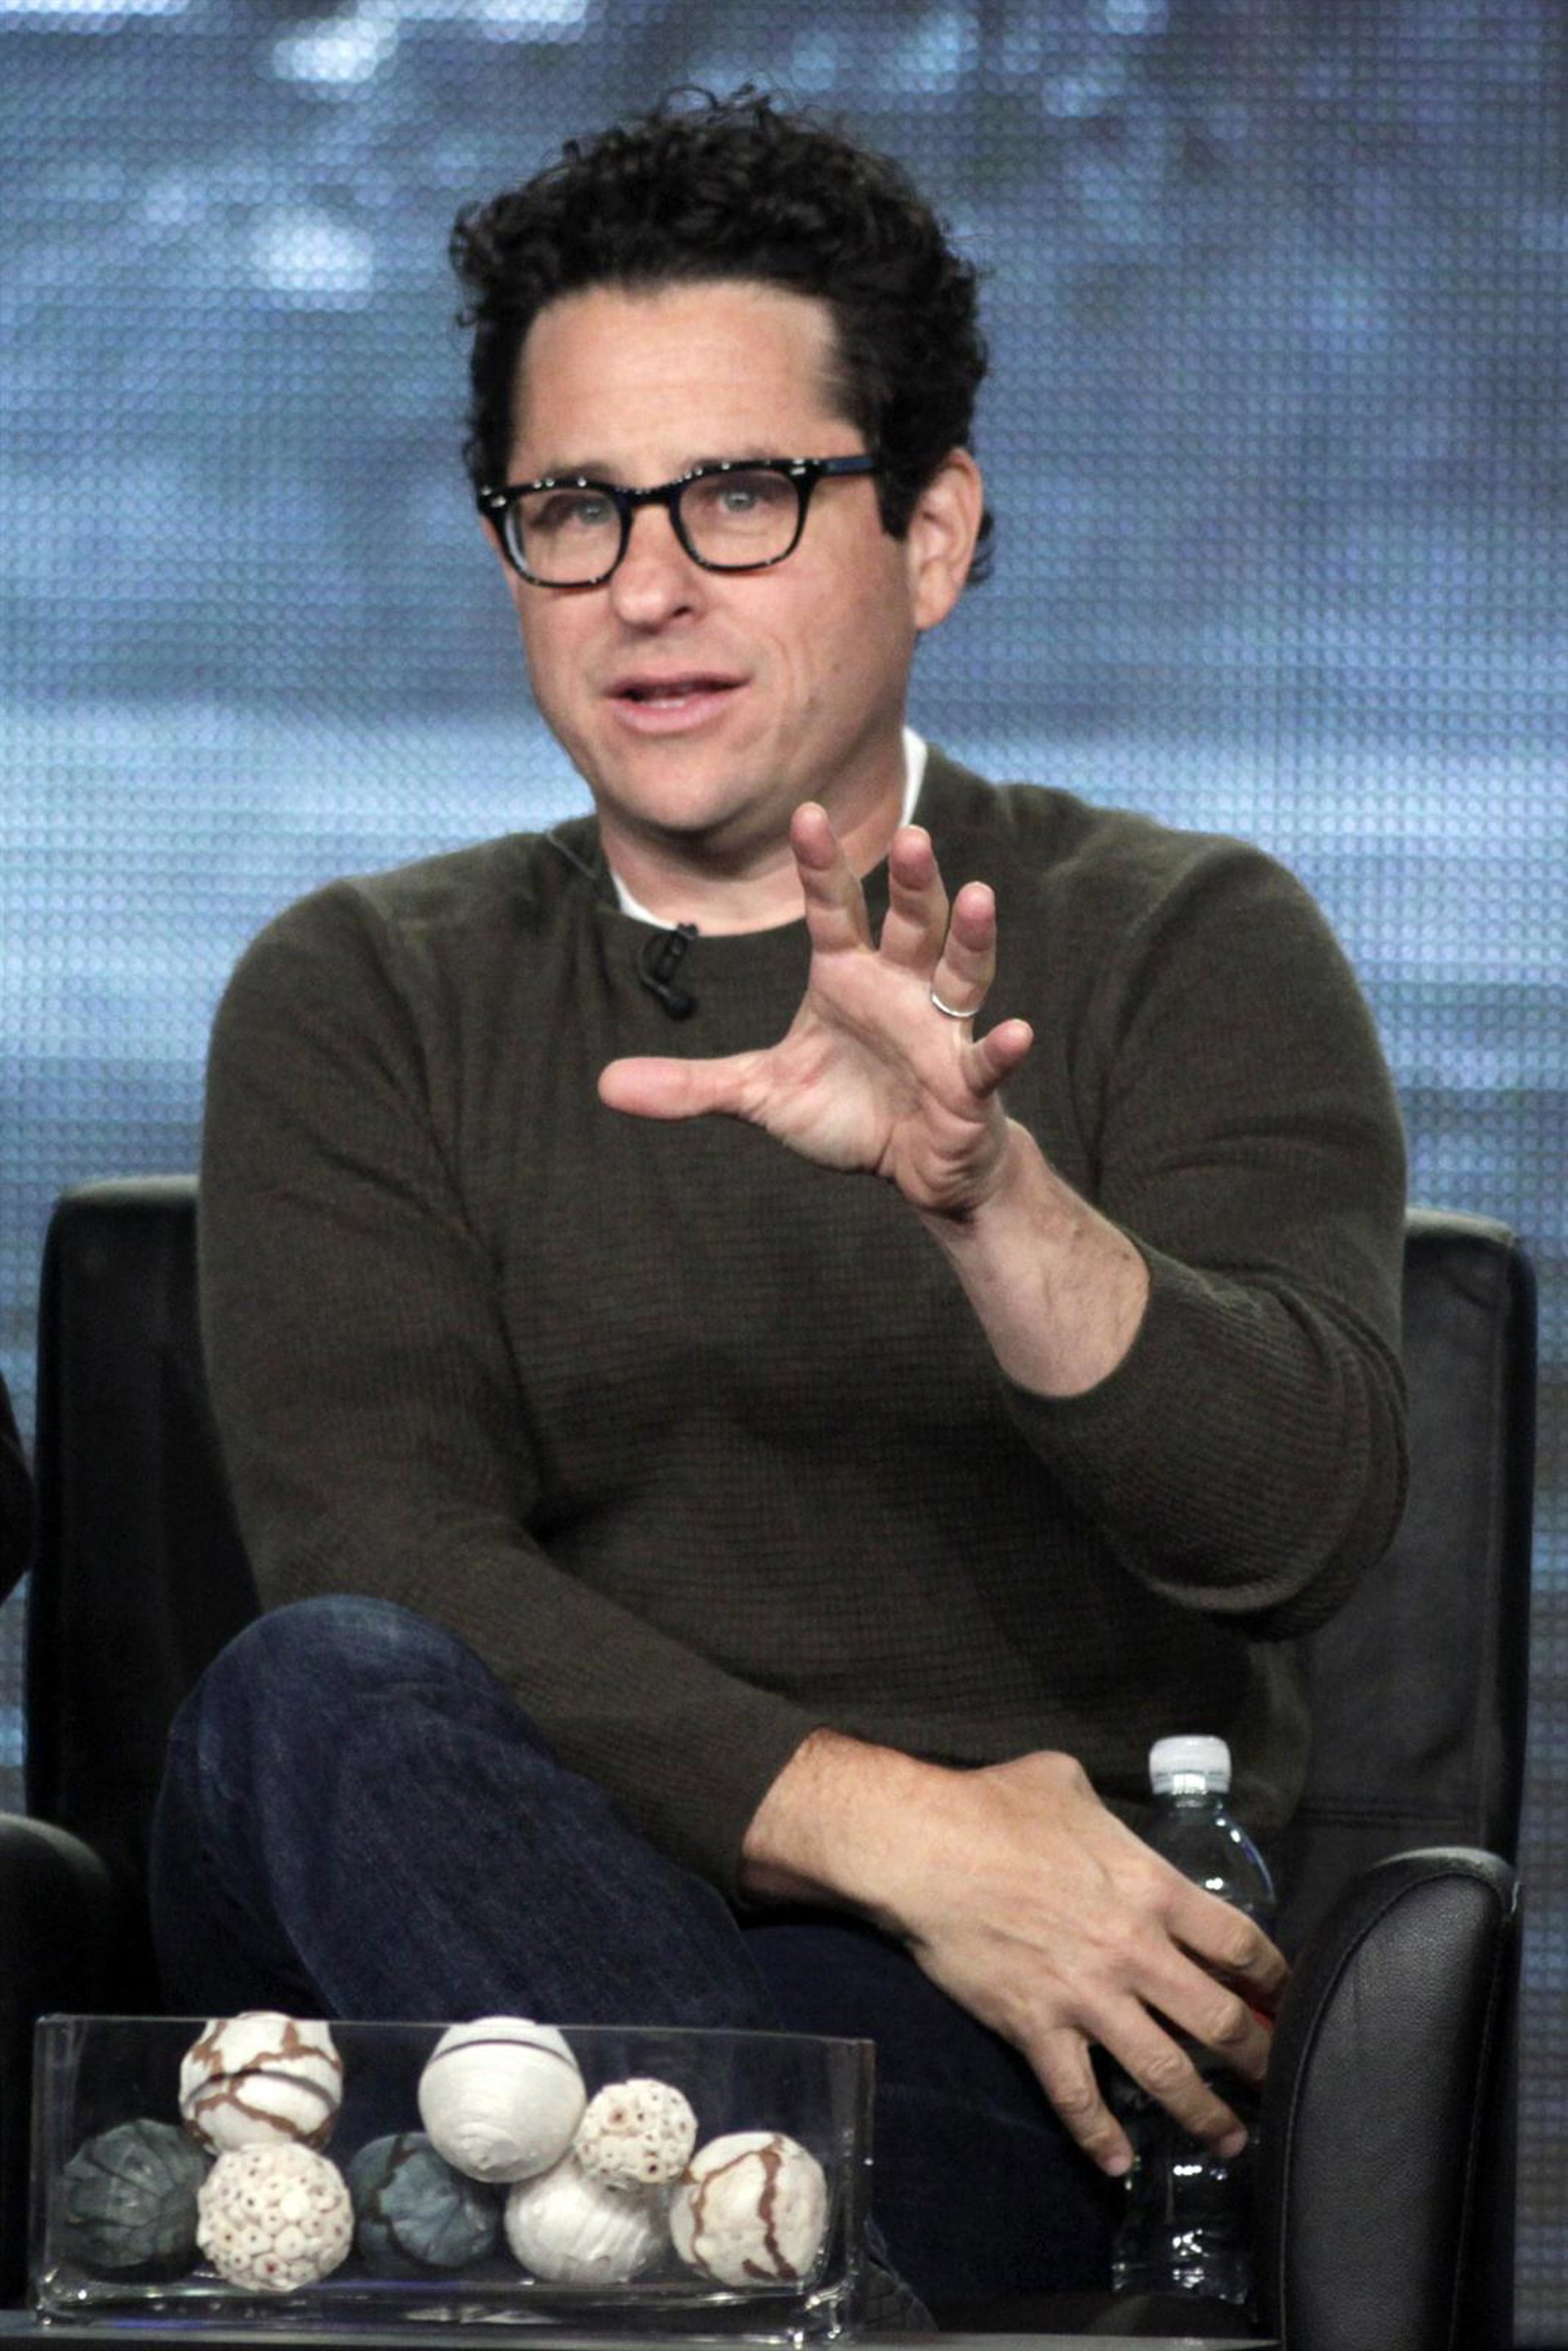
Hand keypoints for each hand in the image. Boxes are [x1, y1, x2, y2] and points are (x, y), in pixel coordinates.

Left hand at [599, 803, 1035, 1217]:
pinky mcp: (969, 1085)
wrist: (913, 1167)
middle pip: (911, 924)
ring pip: (960, 973)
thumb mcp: (761, 1096)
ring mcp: (942, 1033)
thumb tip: (606, 1085)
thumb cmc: (847, 1112)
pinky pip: (986, 1061)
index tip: (807, 813)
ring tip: (978, 897)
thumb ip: (692, 1085)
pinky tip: (1017, 1032)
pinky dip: (1002, 1048)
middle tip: (912, 835)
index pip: (835, 911)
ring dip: (970, 937)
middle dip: (912, 882)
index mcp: (849, 979)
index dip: (821, 866)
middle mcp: (901, 991)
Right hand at [743, 1736, 1287, 2174]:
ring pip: (1165, 2073)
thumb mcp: (1067, 1781)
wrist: (924, 1849)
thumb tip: (1110, 1823)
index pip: (1239, 1942)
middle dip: (1259, 2056)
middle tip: (1278, 2079)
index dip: (1273, 1977)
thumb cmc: (994, 1805)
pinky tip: (1118, 2165)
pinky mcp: (1038, 2029)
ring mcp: (1088, 1998)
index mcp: (1152, 1889)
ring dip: (1205, 2113)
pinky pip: (1077, 2099)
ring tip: (1230, 2140)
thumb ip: (1108, 1814)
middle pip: (1220, 2020)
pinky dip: (1099, 2139)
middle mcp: (1134, 1952)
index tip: (1285, 1997)